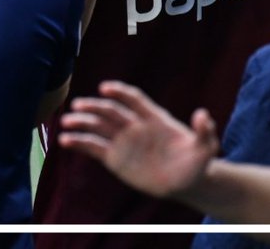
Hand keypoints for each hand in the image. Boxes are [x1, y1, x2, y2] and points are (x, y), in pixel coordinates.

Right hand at [58, 80, 218, 198]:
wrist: (186, 180)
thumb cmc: (196, 161)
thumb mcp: (205, 148)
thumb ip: (205, 132)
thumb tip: (203, 114)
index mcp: (153, 117)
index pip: (134, 100)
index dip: (120, 92)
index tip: (105, 88)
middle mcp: (134, 125)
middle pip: (111, 111)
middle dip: (94, 107)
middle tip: (77, 105)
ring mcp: (123, 140)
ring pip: (99, 127)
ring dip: (81, 122)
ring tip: (64, 122)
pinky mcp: (115, 158)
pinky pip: (94, 148)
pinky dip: (79, 143)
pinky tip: (64, 141)